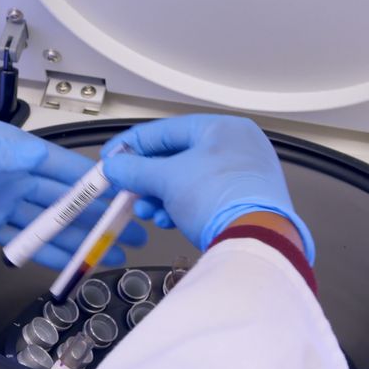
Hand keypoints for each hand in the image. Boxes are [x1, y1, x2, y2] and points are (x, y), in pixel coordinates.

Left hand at [0, 109, 145, 268]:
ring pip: (49, 223)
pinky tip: (70, 261)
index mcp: (8, 148)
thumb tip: (32, 157)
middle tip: (130, 227)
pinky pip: (21, 241)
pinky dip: (47, 253)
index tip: (122, 193)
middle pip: (64, 198)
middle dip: (98, 213)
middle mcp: (9, 175)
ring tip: (111, 249)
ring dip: (80, 237)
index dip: (94, 181)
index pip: (62, 166)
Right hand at [101, 115, 313, 261]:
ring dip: (161, 196)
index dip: (134, 143)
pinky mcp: (245, 202)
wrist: (255, 240)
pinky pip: (205, 198)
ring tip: (145, 211)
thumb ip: (135, 169)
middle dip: (148, 178)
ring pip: (190, 180)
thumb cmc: (220, 198)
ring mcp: (244, 175)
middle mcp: (238, 147)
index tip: (113, 156)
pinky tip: (167, 220)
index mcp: (224, 128)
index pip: (168, 129)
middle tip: (127, 188)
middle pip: (178, 157)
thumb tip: (116, 167)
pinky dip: (182, 207)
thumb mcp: (167, 179)